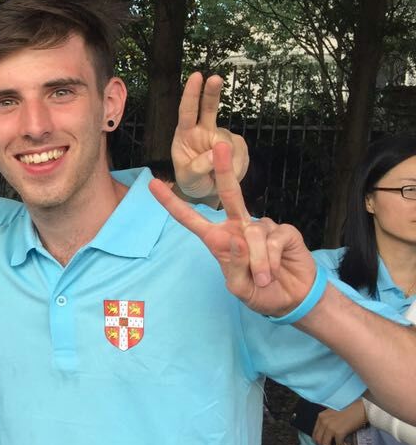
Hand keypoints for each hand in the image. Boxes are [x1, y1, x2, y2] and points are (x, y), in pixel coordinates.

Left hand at [149, 141, 317, 316]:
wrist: (292, 299)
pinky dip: (271, 260)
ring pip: (253, 234)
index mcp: (219, 239)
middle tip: (220, 146)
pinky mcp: (283, 231)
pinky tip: (275, 270)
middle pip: (230, 194)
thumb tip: (233, 237)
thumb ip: (232, 266)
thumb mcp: (239, 287)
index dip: (172, 203)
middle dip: (224, 169)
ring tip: (263, 278)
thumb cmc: (260, 291)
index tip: (153, 184)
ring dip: (257, 262)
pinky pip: (272, 241)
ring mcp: (262, 227)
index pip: (190, 218)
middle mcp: (239, 227)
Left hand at [171, 73, 249, 200]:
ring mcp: (220, 136)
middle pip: (208, 108)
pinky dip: (238, 166)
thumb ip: (198, 166)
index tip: (197, 76)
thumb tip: (216, 150)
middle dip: (212, 92)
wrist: (207, 193)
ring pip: (230, 142)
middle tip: (215, 78)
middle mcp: (202, 131)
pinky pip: (241, 153)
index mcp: (185, 135)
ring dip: (229, 161)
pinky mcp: (236, 145)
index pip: (187, 112)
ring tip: (221, 177)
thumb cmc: (191, 182)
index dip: (191, 94)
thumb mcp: (188, 179)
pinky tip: (230, 173)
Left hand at [312, 401, 366, 444]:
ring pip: (325, 444)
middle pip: (317, 440)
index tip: (326, 444)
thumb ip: (328, 422)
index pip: (314, 433)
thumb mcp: (333, 415)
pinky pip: (338, 444)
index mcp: (321, 416)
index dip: (320, 441)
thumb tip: (328, 436)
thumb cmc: (350, 411)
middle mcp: (323, 421)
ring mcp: (330, 427)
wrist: (361, 408)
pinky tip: (347, 444)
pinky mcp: (338, 432)